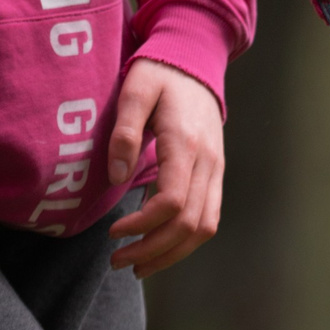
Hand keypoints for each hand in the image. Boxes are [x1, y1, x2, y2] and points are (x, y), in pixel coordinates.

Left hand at [108, 61, 223, 277]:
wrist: (195, 63)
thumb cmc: (159, 74)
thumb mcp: (134, 90)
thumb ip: (124, 133)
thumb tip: (118, 178)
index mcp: (186, 144)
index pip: (172, 202)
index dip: (143, 225)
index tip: (113, 232)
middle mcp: (208, 164)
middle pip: (190, 225)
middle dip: (154, 250)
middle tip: (119, 262)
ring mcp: (216, 173)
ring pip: (204, 229)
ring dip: (172, 254)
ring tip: (139, 266)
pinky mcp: (216, 177)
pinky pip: (208, 220)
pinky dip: (185, 242)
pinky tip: (160, 248)